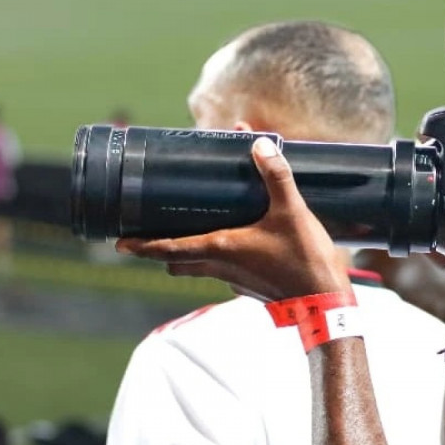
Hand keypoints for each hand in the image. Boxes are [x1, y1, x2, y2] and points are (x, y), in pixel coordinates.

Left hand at [117, 137, 347, 299]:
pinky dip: (221, 260)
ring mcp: (235, 281)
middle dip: (162, 250)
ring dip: (191, 254)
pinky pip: (225, 273)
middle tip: (155, 233)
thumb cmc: (303, 259)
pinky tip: (241, 245)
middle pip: (177, 262)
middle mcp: (220, 267)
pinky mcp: (252, 287)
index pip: (168, 248)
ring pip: (200, 269)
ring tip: (195, 233)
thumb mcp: (291, 211)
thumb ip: (275, 176)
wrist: (325, 301)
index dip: (142, 245)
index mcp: (220, 248)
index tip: (120, 243)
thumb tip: (259, 144)